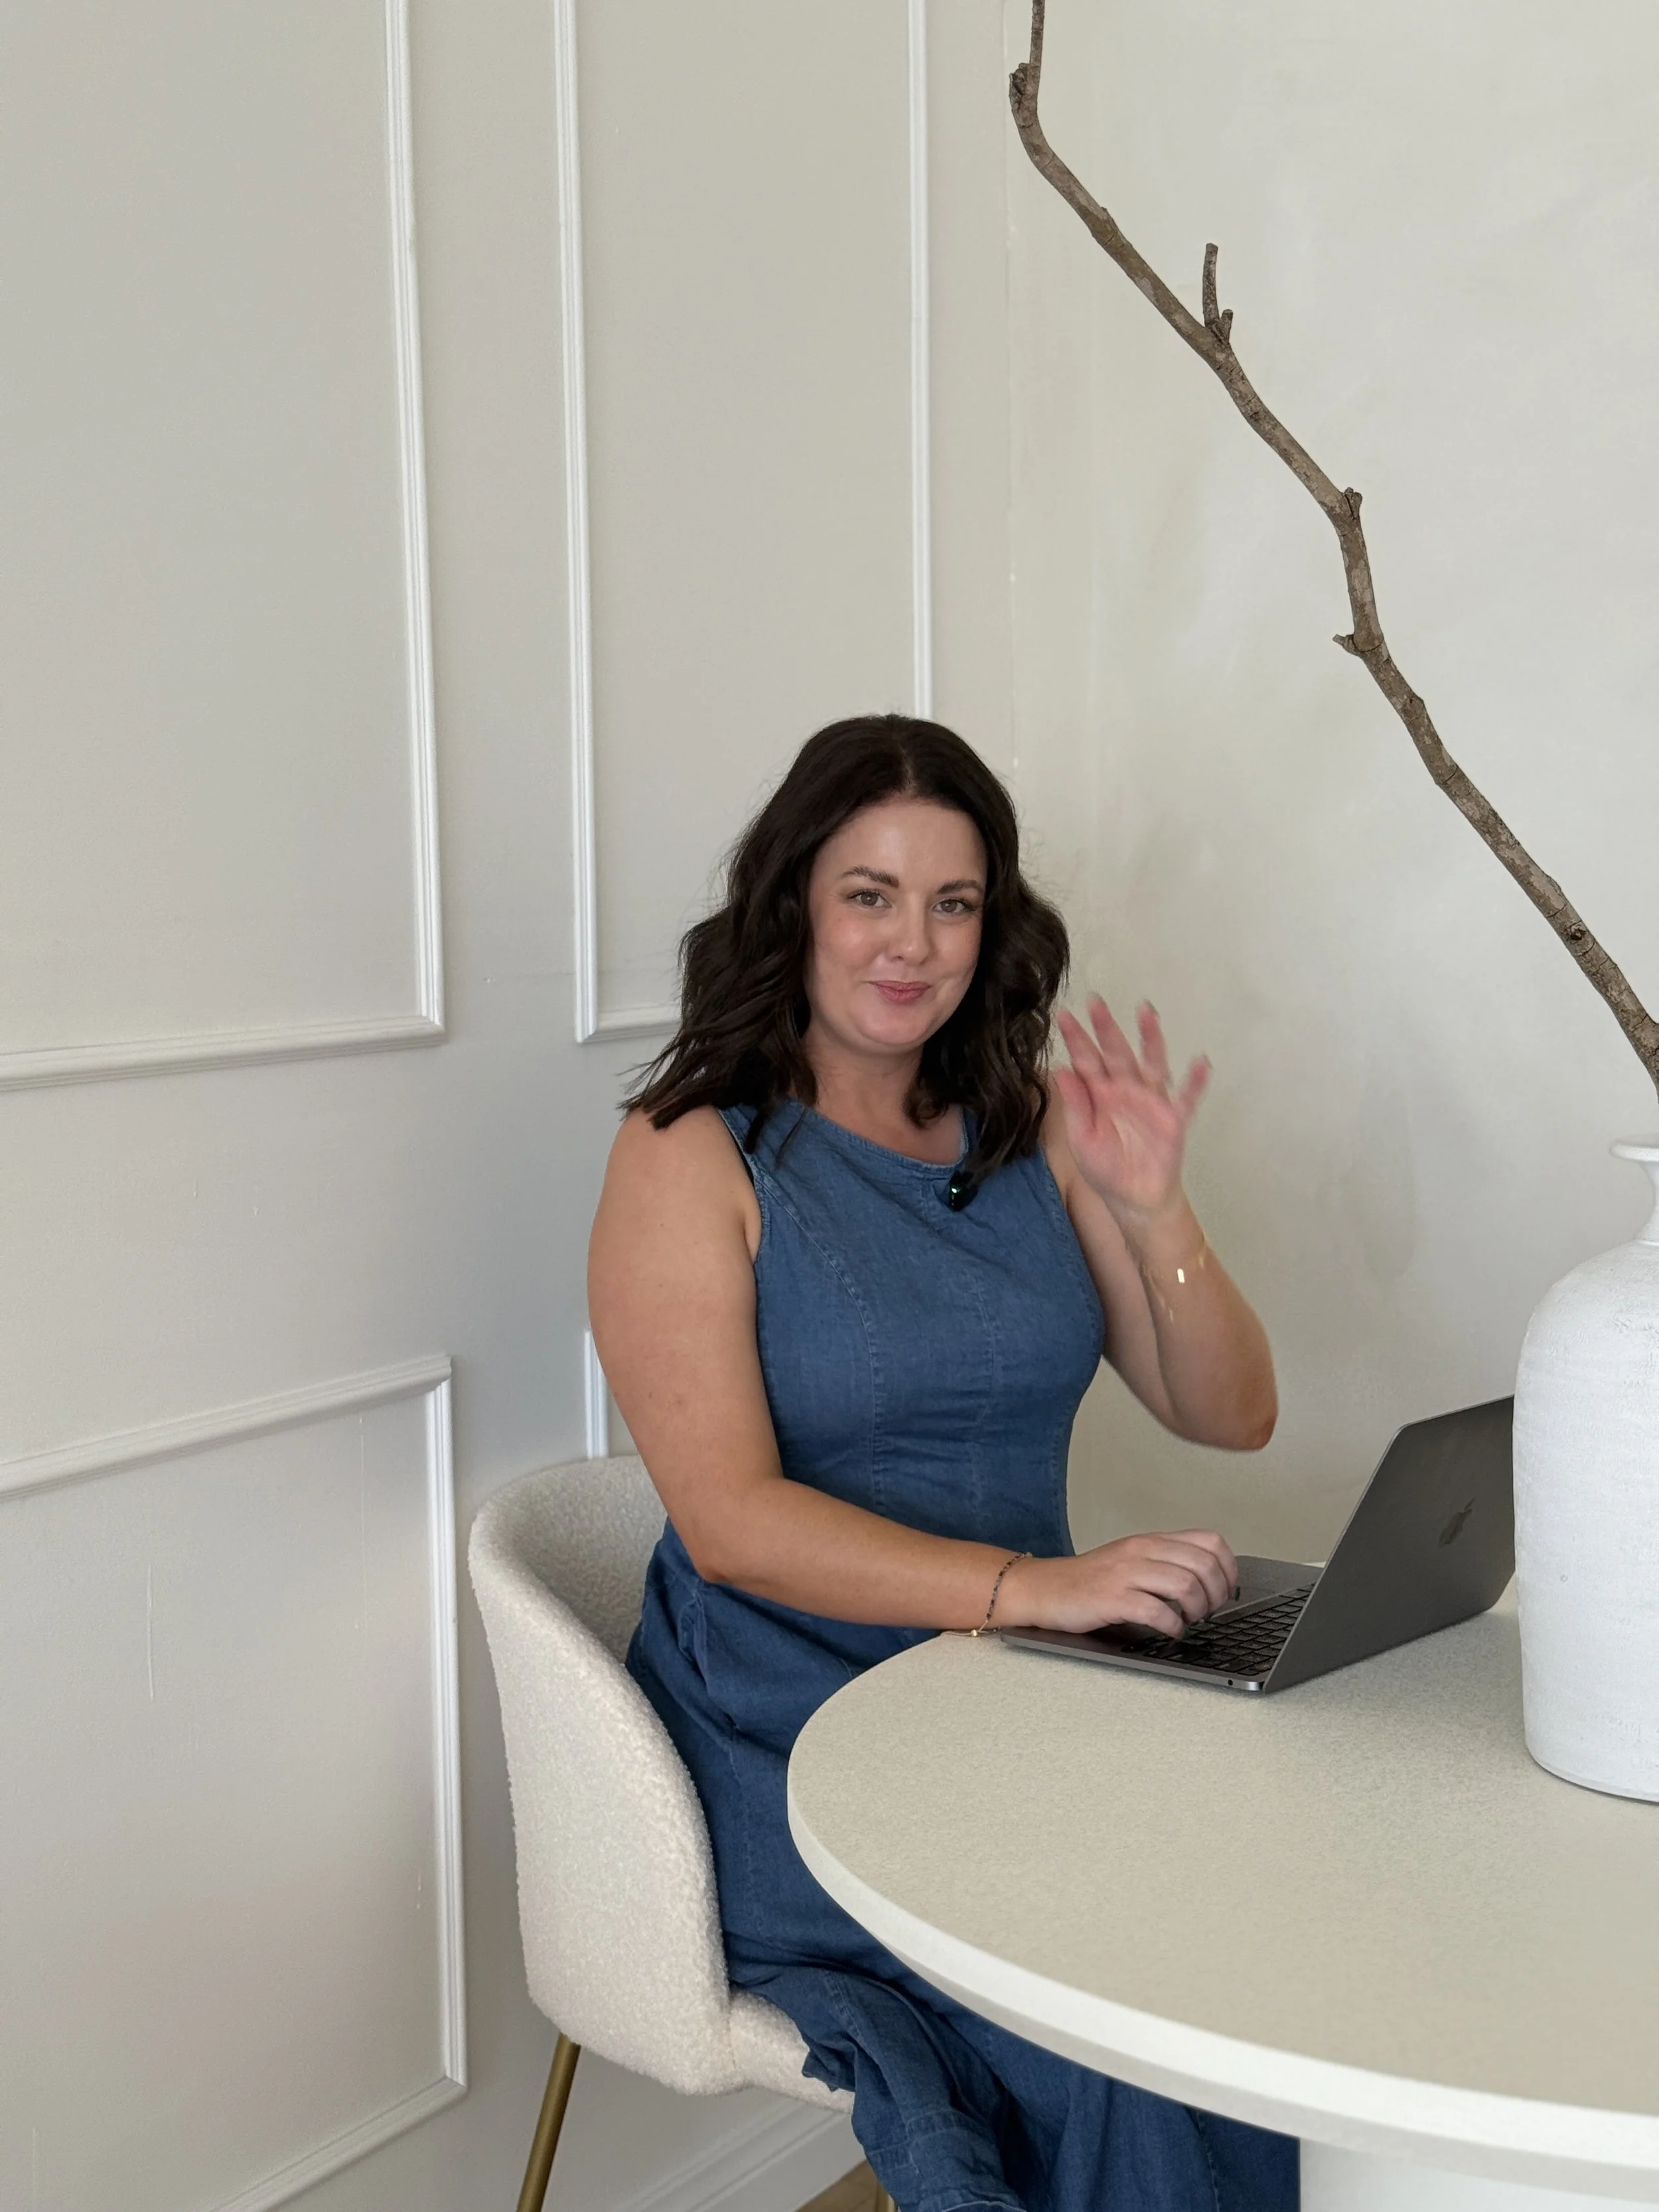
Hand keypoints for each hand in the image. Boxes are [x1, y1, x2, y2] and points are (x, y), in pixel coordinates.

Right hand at [997, 1530, 1238, 1637]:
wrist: (1043, 1588)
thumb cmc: (1089, 1581)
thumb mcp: (1132, 1560)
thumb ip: (1166, 1562)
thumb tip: (1211, 1581)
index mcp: (1150, 1541)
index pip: (1209, 1541)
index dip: (1228, 1568)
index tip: (1227, 1589)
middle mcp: (1141, 1551)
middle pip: (1203, 1564)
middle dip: (1217, 1593)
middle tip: (1209, 1611)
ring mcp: (1126, 1574)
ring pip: (1185, 1584)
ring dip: (1197, 1609)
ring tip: (1189, 1620)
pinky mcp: (1112, 1598)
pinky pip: (1157, 1610)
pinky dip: (1172, 1625)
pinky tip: (1169, 1631)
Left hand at [1053, 996, 1208, 1222]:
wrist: (1133, 1199)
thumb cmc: (1105, 1168)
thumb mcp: (1081, 1139)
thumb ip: (1075, 1105)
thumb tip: (1059, 1070)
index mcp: (1099, 1095)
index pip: (1086, 1061)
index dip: (1076, 1039)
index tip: (1063, 1016)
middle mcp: (1126, 1090)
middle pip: (1116, 1053)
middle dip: (1107, 1028)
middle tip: (1096, 1002)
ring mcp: (1151, 1102)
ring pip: (1152, 1064)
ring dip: (1150, 1039)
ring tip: (1147, 1012)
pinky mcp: (1173, 1120)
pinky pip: (1186, 1099)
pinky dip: (1195, 1082)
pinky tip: (1201, 1063)